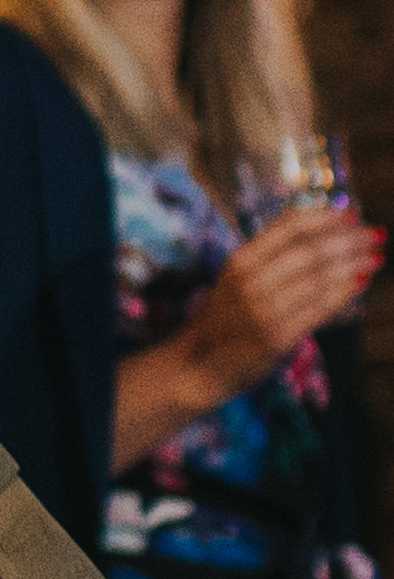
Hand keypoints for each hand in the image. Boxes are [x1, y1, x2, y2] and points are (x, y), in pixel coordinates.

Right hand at [185, 206, 382, 400]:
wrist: (202, 363)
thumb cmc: (227, 317)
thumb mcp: (239, 276)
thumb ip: (271, 251)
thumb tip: (315, 221)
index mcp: (241, 259)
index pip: (290, 227)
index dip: (326, 218)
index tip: (352, 214)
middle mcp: (251, 280)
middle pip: (310, 250)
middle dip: (349, 240)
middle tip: (376, 234)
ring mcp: (263, 308)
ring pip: (319, 278)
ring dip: (354, 264)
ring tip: (376, 257)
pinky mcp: (277, 335)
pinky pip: (319, 308)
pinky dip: (343, 294)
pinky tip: (360, 284)